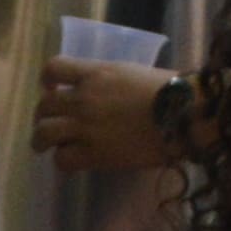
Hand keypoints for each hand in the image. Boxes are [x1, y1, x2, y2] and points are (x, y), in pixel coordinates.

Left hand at [37, 59, 181, 172]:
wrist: (188, 115)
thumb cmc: (174, 91)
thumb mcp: (135, 74)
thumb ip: (111, 81)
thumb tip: (106, 91)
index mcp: (95, 74)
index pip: (53, 68)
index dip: (48, 80)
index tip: (52, 89)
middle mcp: (84, 98)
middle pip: (44, 105)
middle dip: (43, 115)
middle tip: (51, 123)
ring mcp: (87, 126)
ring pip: (44, 133)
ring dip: (42, 140)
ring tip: (45, 146)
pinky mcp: (96, 153)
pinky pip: (64, 159)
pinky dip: (63, 162)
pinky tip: (71, 162)